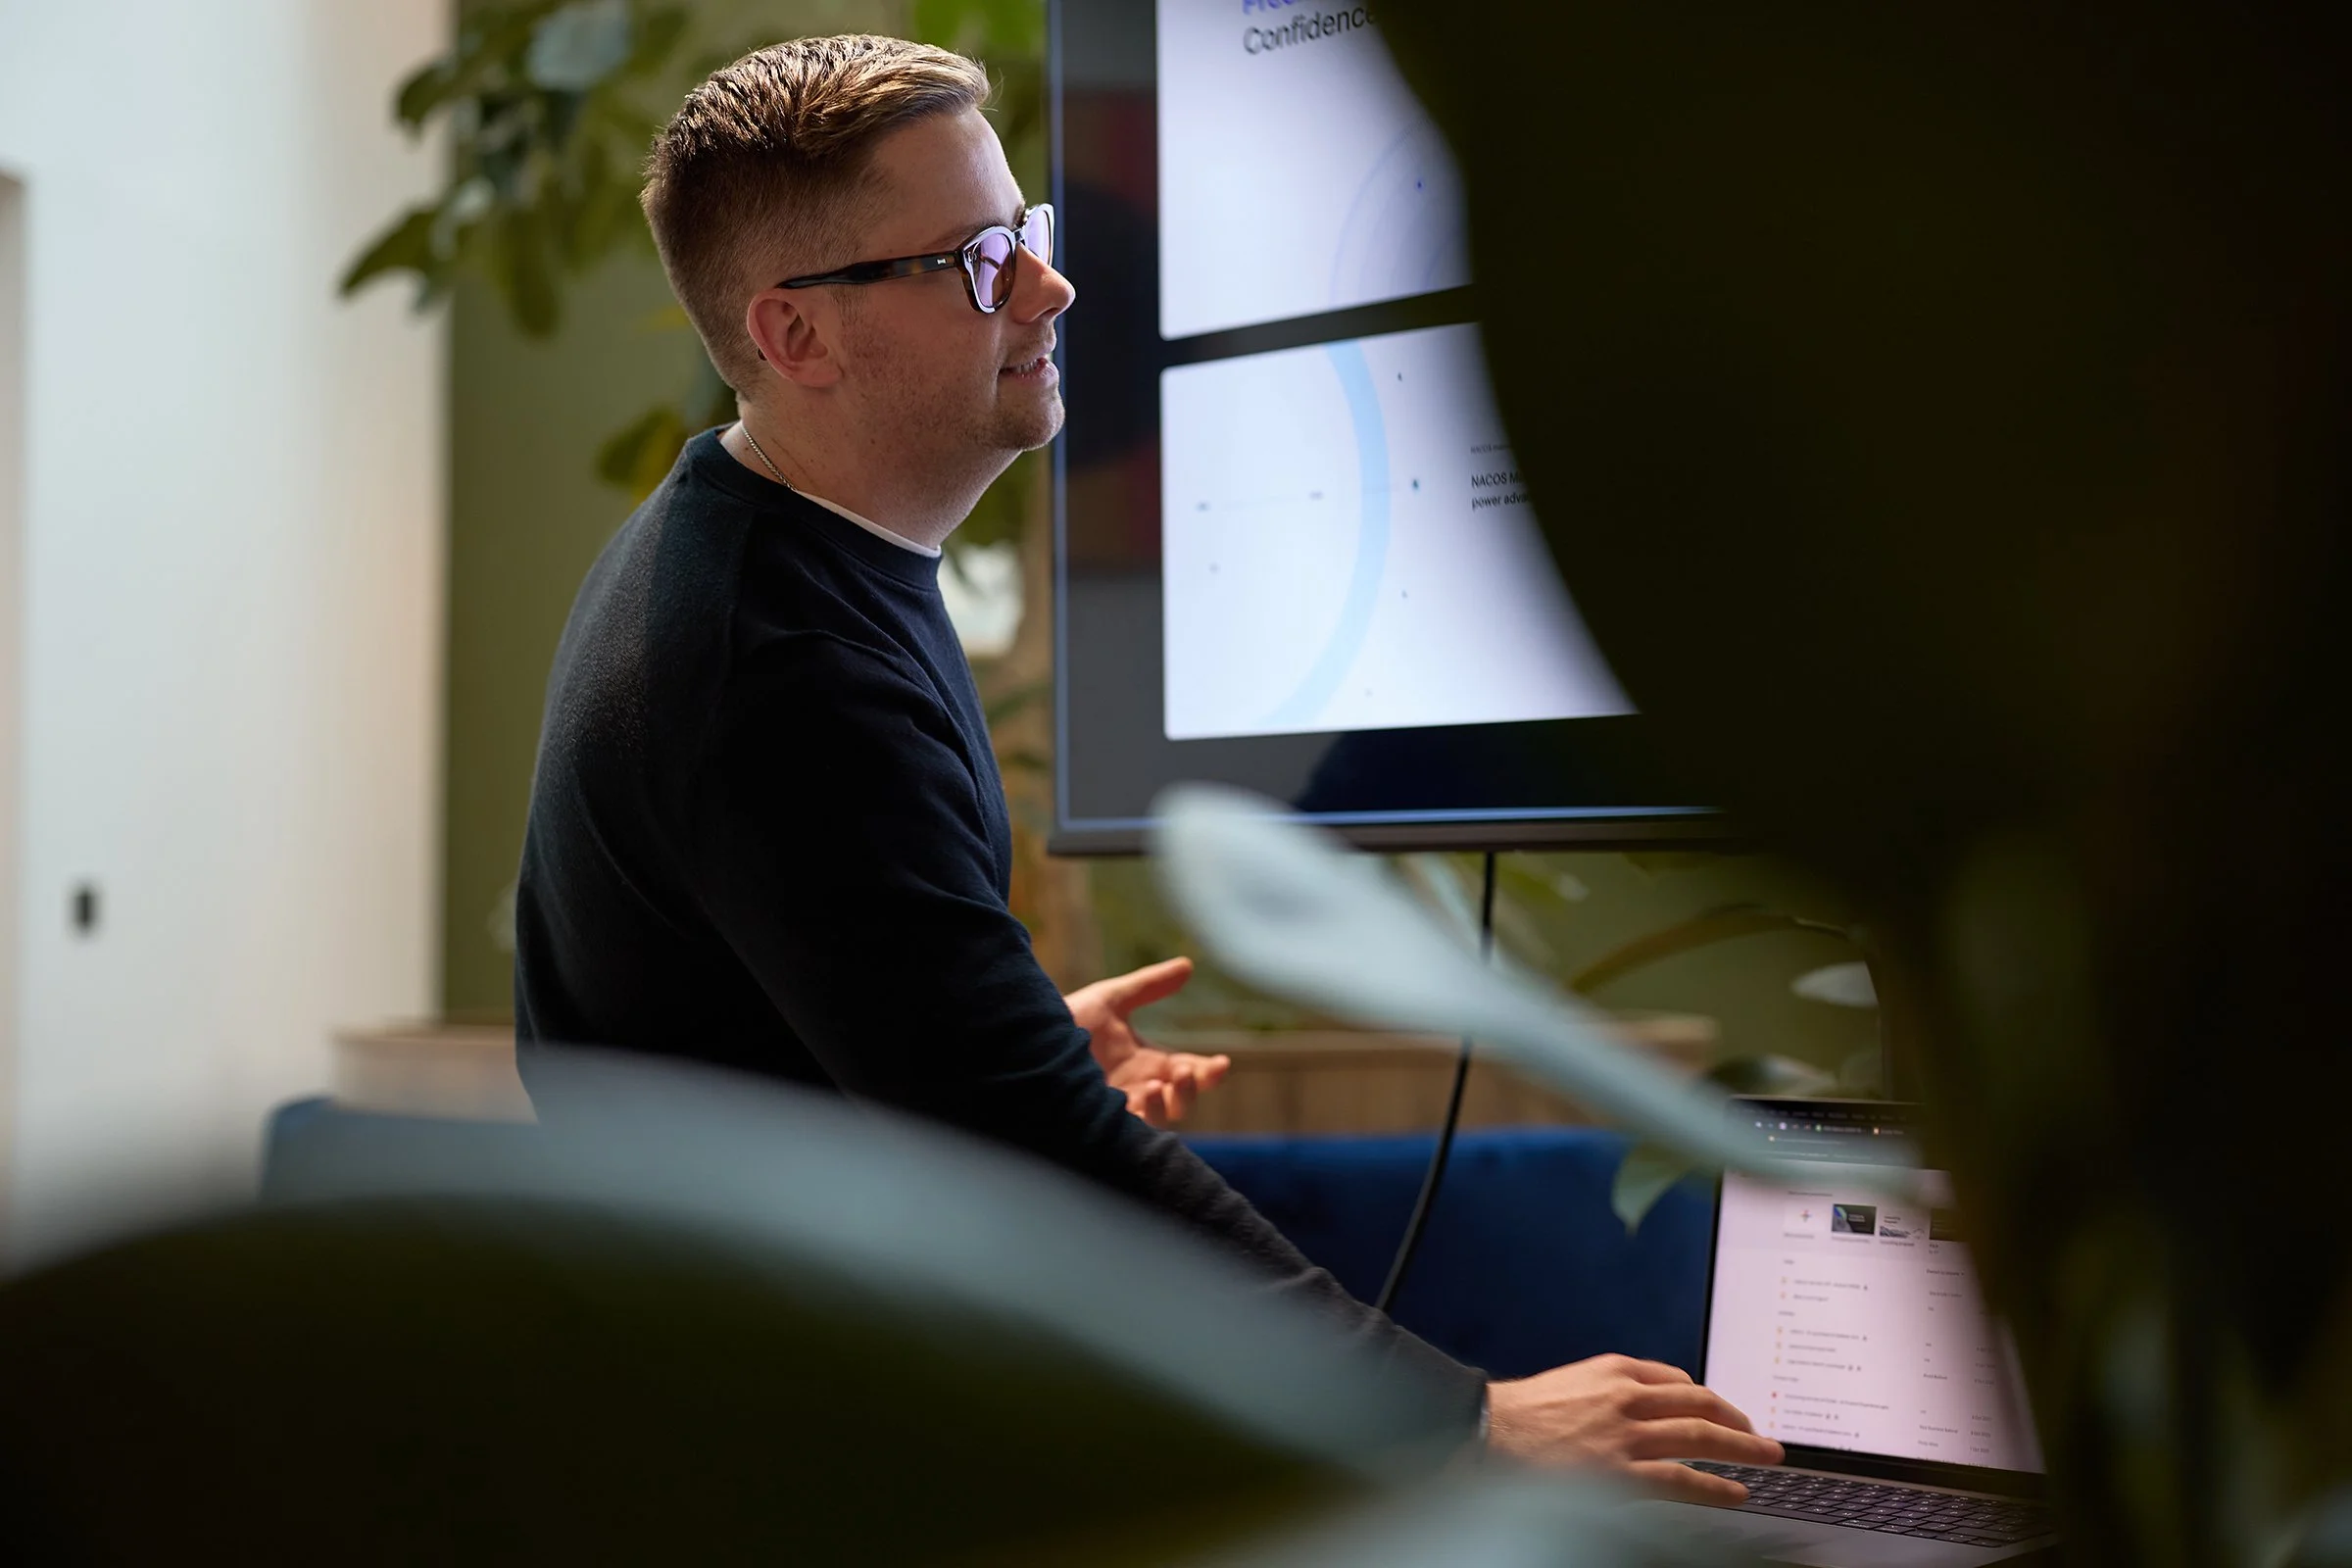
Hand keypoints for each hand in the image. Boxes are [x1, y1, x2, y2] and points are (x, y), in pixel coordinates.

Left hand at [1063, 957, 1231, 1127]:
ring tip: (1156, 1084)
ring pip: (1156, 1120)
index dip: (1208, 1073)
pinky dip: (1135, 1119)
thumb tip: (1188, 965)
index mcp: (1146, 1064)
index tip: (1222, 1063)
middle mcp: (1137, 1090)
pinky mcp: (1096, 1118)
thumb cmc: (1066, 1021)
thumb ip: (1149, 986)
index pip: (1188, 1074)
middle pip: (1179, 1102)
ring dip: (1164, 1105)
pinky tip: (1134, 1099)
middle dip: (1190, 1090)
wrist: (1024, 1038)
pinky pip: (1124, 1130)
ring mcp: (1118, 1107)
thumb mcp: (1112, 1000)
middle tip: (1188, 1072)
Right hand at [1485, 1355, 1782, 1504]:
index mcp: (1613, 1371)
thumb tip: (1637, 1405)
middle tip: (1761, 1433)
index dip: (1706, 1396)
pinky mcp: (1620, 1475)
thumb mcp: (1567, 1383)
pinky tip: (1736, 1492)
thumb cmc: (1517, 1414)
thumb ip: (1605, 1390)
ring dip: (1741, 1448)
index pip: (1676, 1379)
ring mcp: (1626, 1437)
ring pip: (1700, 1438)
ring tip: (1766, 1458)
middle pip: (1699, 1403)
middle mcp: (1627, 1398)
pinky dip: (1715, 1486)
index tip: (1721, 1409)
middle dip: (1737, 1418)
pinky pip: (1681, 1480)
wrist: (1484, 1433)